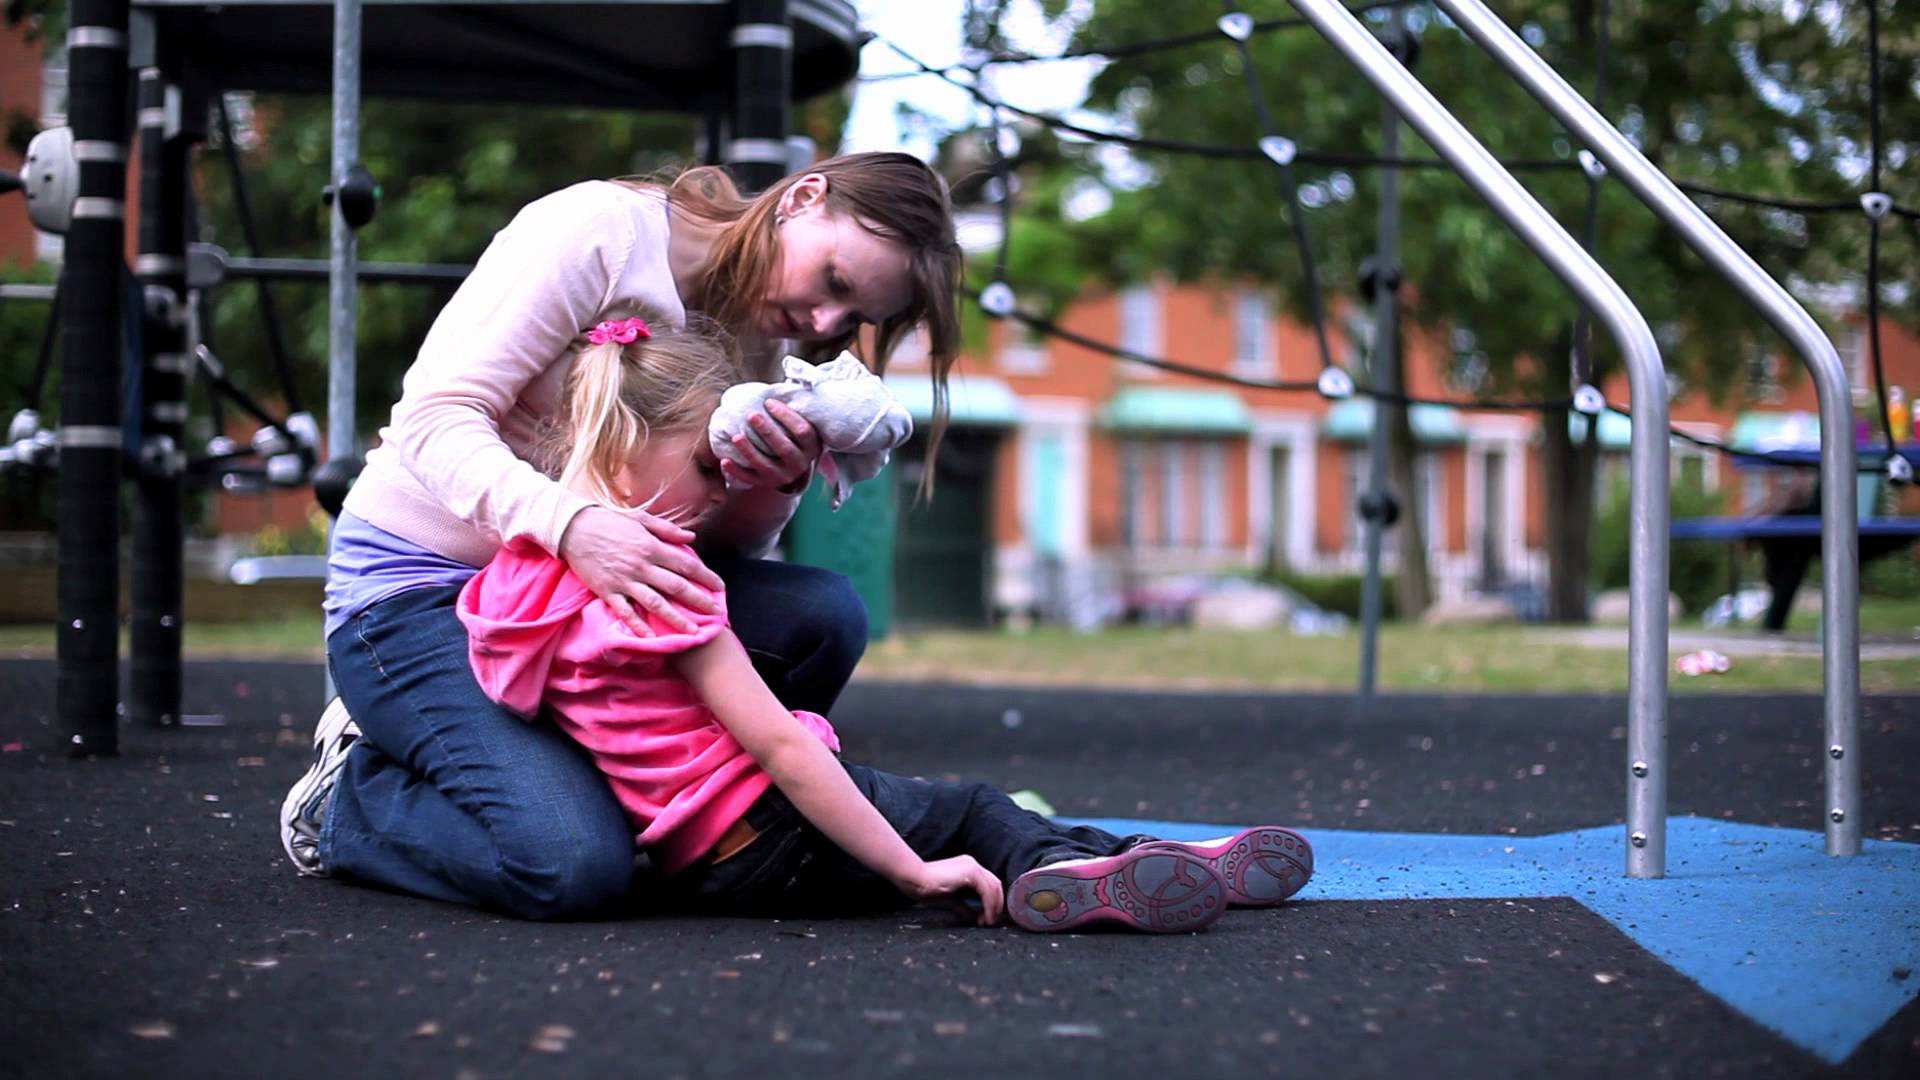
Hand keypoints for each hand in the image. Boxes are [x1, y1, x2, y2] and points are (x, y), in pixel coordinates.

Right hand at [557, 505, 725, 633]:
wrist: (572, 528)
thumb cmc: (608, 521)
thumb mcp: (640, 519)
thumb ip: (667, 530)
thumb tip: (691, 538)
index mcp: (651, 547)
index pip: (686, 565)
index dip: (706, 577)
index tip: (720, 587)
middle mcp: (641, 566)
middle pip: (676, 587)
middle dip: (699, 601)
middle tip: (716, 613)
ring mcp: (624, 580)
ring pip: (655, 603)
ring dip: (676, 618)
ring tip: (693, 630)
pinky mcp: (607, 591)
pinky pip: (625, 611)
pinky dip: (638, 624)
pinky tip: (651, 637)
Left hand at [721, 400, 822, 494]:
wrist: (792, 470)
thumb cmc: (793, 439)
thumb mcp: (801, 428)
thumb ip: (793, 414)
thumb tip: (776, 388)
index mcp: (811, 447)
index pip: (802, 431)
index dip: (786, 416)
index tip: (768, 402)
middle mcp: (799, 464)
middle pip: (784, 448)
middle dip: (767, 432)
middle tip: (751, 415)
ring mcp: (782, 476)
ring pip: (765, 465)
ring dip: (749, 451)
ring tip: (736, 436)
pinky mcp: (766, 483)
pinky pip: (750, 479)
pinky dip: (737, 471)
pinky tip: (724, 461)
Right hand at [897, 856, 1003, 926]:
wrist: (915, 879)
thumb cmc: (926, 888)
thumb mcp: (950, 900)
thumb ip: (963, 906)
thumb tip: (973, 917)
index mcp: (967, 867)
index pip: (988, 884)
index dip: (991, 901)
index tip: (986, 918)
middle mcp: (972, 864)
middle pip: (995, 884)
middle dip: (996, 905)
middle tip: (990, 921)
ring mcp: (972, 866)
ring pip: (994, 887)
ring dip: (994, 907)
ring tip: (987, 922)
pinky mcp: (971, 873)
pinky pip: (987, 891)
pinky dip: (989, 905)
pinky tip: (985, 917)